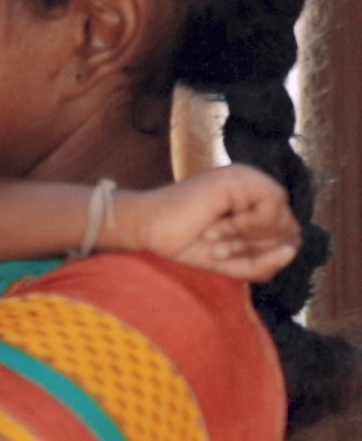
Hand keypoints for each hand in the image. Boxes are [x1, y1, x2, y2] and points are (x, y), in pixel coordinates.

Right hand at [109, 165, 300, 280]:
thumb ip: (265, 262)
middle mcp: (254, 188)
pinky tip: (219, 225)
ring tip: (214, 237)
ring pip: (285, 219)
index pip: (289, 235)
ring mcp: (248, 179)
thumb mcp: (233, 261)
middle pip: (290, 228)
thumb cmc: (183, 242)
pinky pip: (273, 205)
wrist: (147, 230)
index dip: (264, 253)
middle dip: (257, 247)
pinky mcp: (240, 177)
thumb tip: (292, 250)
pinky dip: (249, 225)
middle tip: (220, 246)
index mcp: (254, 204)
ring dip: (248, 239)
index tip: (226, 255)